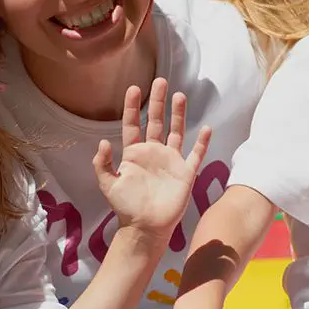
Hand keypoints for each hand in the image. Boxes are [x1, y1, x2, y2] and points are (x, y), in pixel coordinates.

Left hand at [93, 77, 211, 236]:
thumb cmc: (126, 207)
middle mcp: (153, 152)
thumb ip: (102, 164)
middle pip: (157, 121)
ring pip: (176, 132)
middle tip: (160, 81)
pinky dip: (201, 142)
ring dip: (178, 114)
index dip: (133, 107)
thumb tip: (103, 142)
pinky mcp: (186, 172)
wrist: (146, 227)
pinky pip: (196, 154)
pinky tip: (206, 127)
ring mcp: (171, 161)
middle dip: (158, 102)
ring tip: (180, 95)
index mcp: (134, 153)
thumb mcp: (108, 185)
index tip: (133, 88)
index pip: (133, 125)